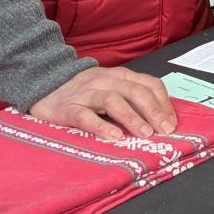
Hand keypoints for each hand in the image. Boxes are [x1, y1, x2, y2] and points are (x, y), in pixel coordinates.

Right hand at [30, 66, 176, 141]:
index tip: (171, 122)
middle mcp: (104, 80)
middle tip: (164, 130)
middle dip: (153, 111)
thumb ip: (131, 98)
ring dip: (132, 118)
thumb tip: (160, 118)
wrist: (41, 87)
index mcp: (119, 75)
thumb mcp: (110, 88)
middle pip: (135, 91)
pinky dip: (102, 127)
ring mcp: (84, 93)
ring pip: (113, 100)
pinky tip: (114, 137)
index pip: (149, 84)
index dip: (163, 103)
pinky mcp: (66, 108)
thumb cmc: (82, 93)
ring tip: (145, 134)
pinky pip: (86, 116)